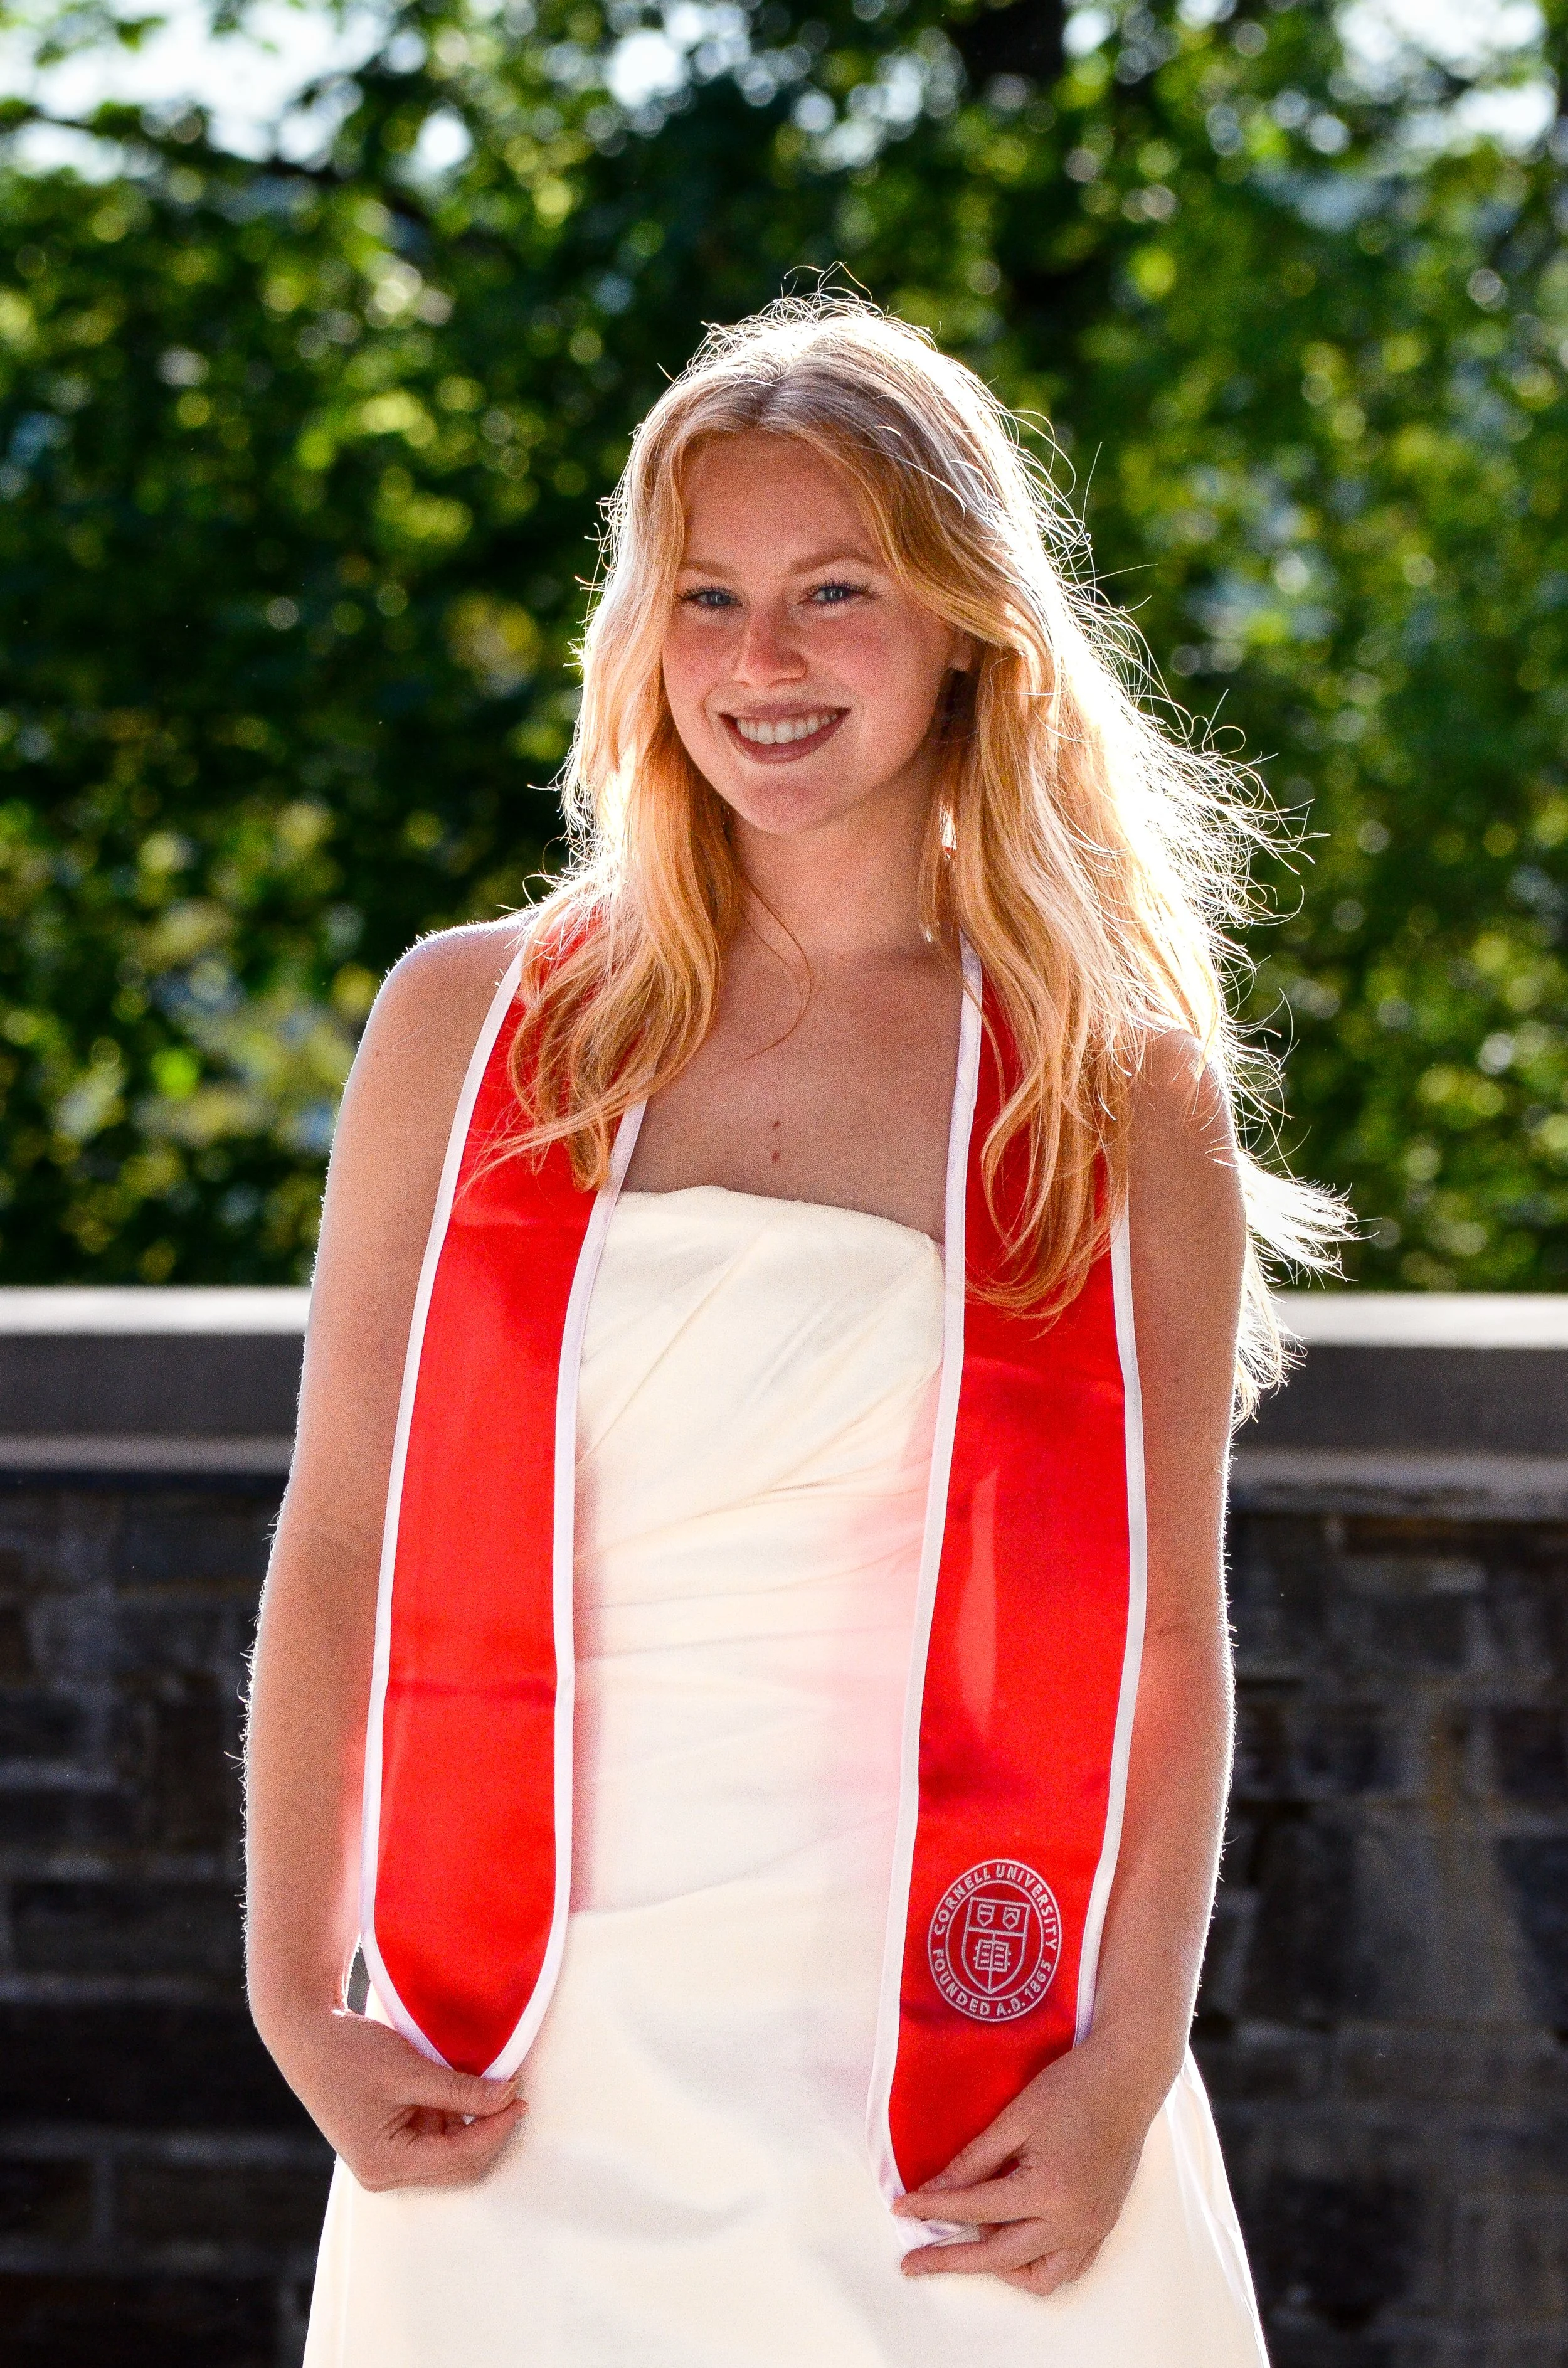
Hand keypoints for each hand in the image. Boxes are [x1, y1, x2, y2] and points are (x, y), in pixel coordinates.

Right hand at [265, 2003, 525, 2191]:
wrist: (306, 2036)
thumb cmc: (349, 2053)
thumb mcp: (408, 2069)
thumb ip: (459, 2089)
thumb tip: (507, 2097)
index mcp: (384, 2165)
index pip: (459, 2157)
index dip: (496, 2129)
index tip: (520, 2098)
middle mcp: (385, 2172)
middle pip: (457, 2164)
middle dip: (488, 2131)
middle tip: (514, 2093)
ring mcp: (387, 2158)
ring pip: (450, 2152)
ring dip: (473, 2122)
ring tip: (492, 2085)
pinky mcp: (389, 2140)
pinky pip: (435, 2136)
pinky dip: (455, 2114)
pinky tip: (466, 2087)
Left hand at [892, 2036, 1163, 2296]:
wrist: (1127, 2078)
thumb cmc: (1072, 2088)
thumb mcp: (1016, 2118)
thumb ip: (973, 2161)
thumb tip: (934, 2192)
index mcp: (1049, 2190)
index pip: (976, 2208)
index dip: (933, 2209)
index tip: (901, 2209)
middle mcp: (1073, 2221)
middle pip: (1001, 2257)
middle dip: (951, 2260)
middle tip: (915, 2260)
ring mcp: (1092, 2229)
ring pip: (1039, 2277)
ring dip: (1000, 2268)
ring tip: (972, 2242)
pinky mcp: (1102, 2226)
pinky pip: (1067, 2267)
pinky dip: (1036, 2264)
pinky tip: (1014, 2239)